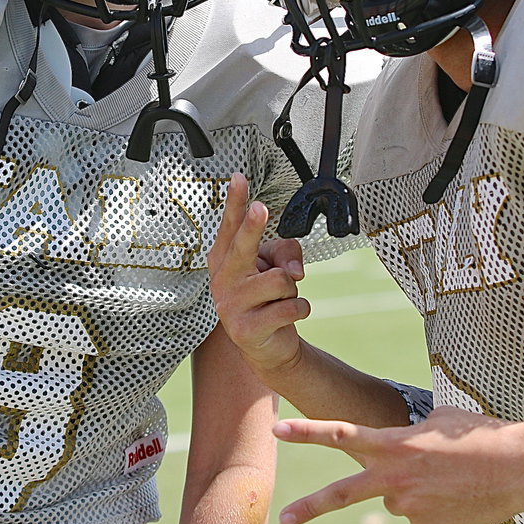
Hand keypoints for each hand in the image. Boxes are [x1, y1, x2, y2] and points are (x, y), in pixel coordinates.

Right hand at [208, 173, 308, 374]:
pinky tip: (287, 317)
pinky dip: (300, 310)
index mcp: (225, 260)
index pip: (231, 226)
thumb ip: (286, 252)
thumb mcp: (277, 265)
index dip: (235, 202)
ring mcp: (231, 306)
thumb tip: (293, 272)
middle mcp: (223, 280)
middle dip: (252, 227)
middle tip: (261, 208)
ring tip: (280, 299)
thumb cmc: (268, 297)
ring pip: (281, 280)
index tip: (239, 177)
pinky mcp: (247, 330)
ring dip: (292, 290)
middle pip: (242, 246)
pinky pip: (290, 308)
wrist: (268, 346)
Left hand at [273, 407, 523, 523]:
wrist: (522, 469)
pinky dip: (431, 503)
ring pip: (395, 497)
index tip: (278, 430)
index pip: (341, 435)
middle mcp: (396, 479)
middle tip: (285, 519)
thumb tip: (399, 456)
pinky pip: (417, 514)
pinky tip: (457, 493)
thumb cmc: (481, 435)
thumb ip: (408, 434)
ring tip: (449, 475)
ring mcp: (410, 508)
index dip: (307, 433)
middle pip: (343, 494)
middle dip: (310, 507)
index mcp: (395, 444)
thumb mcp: (439, 420)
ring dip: (412, 487)